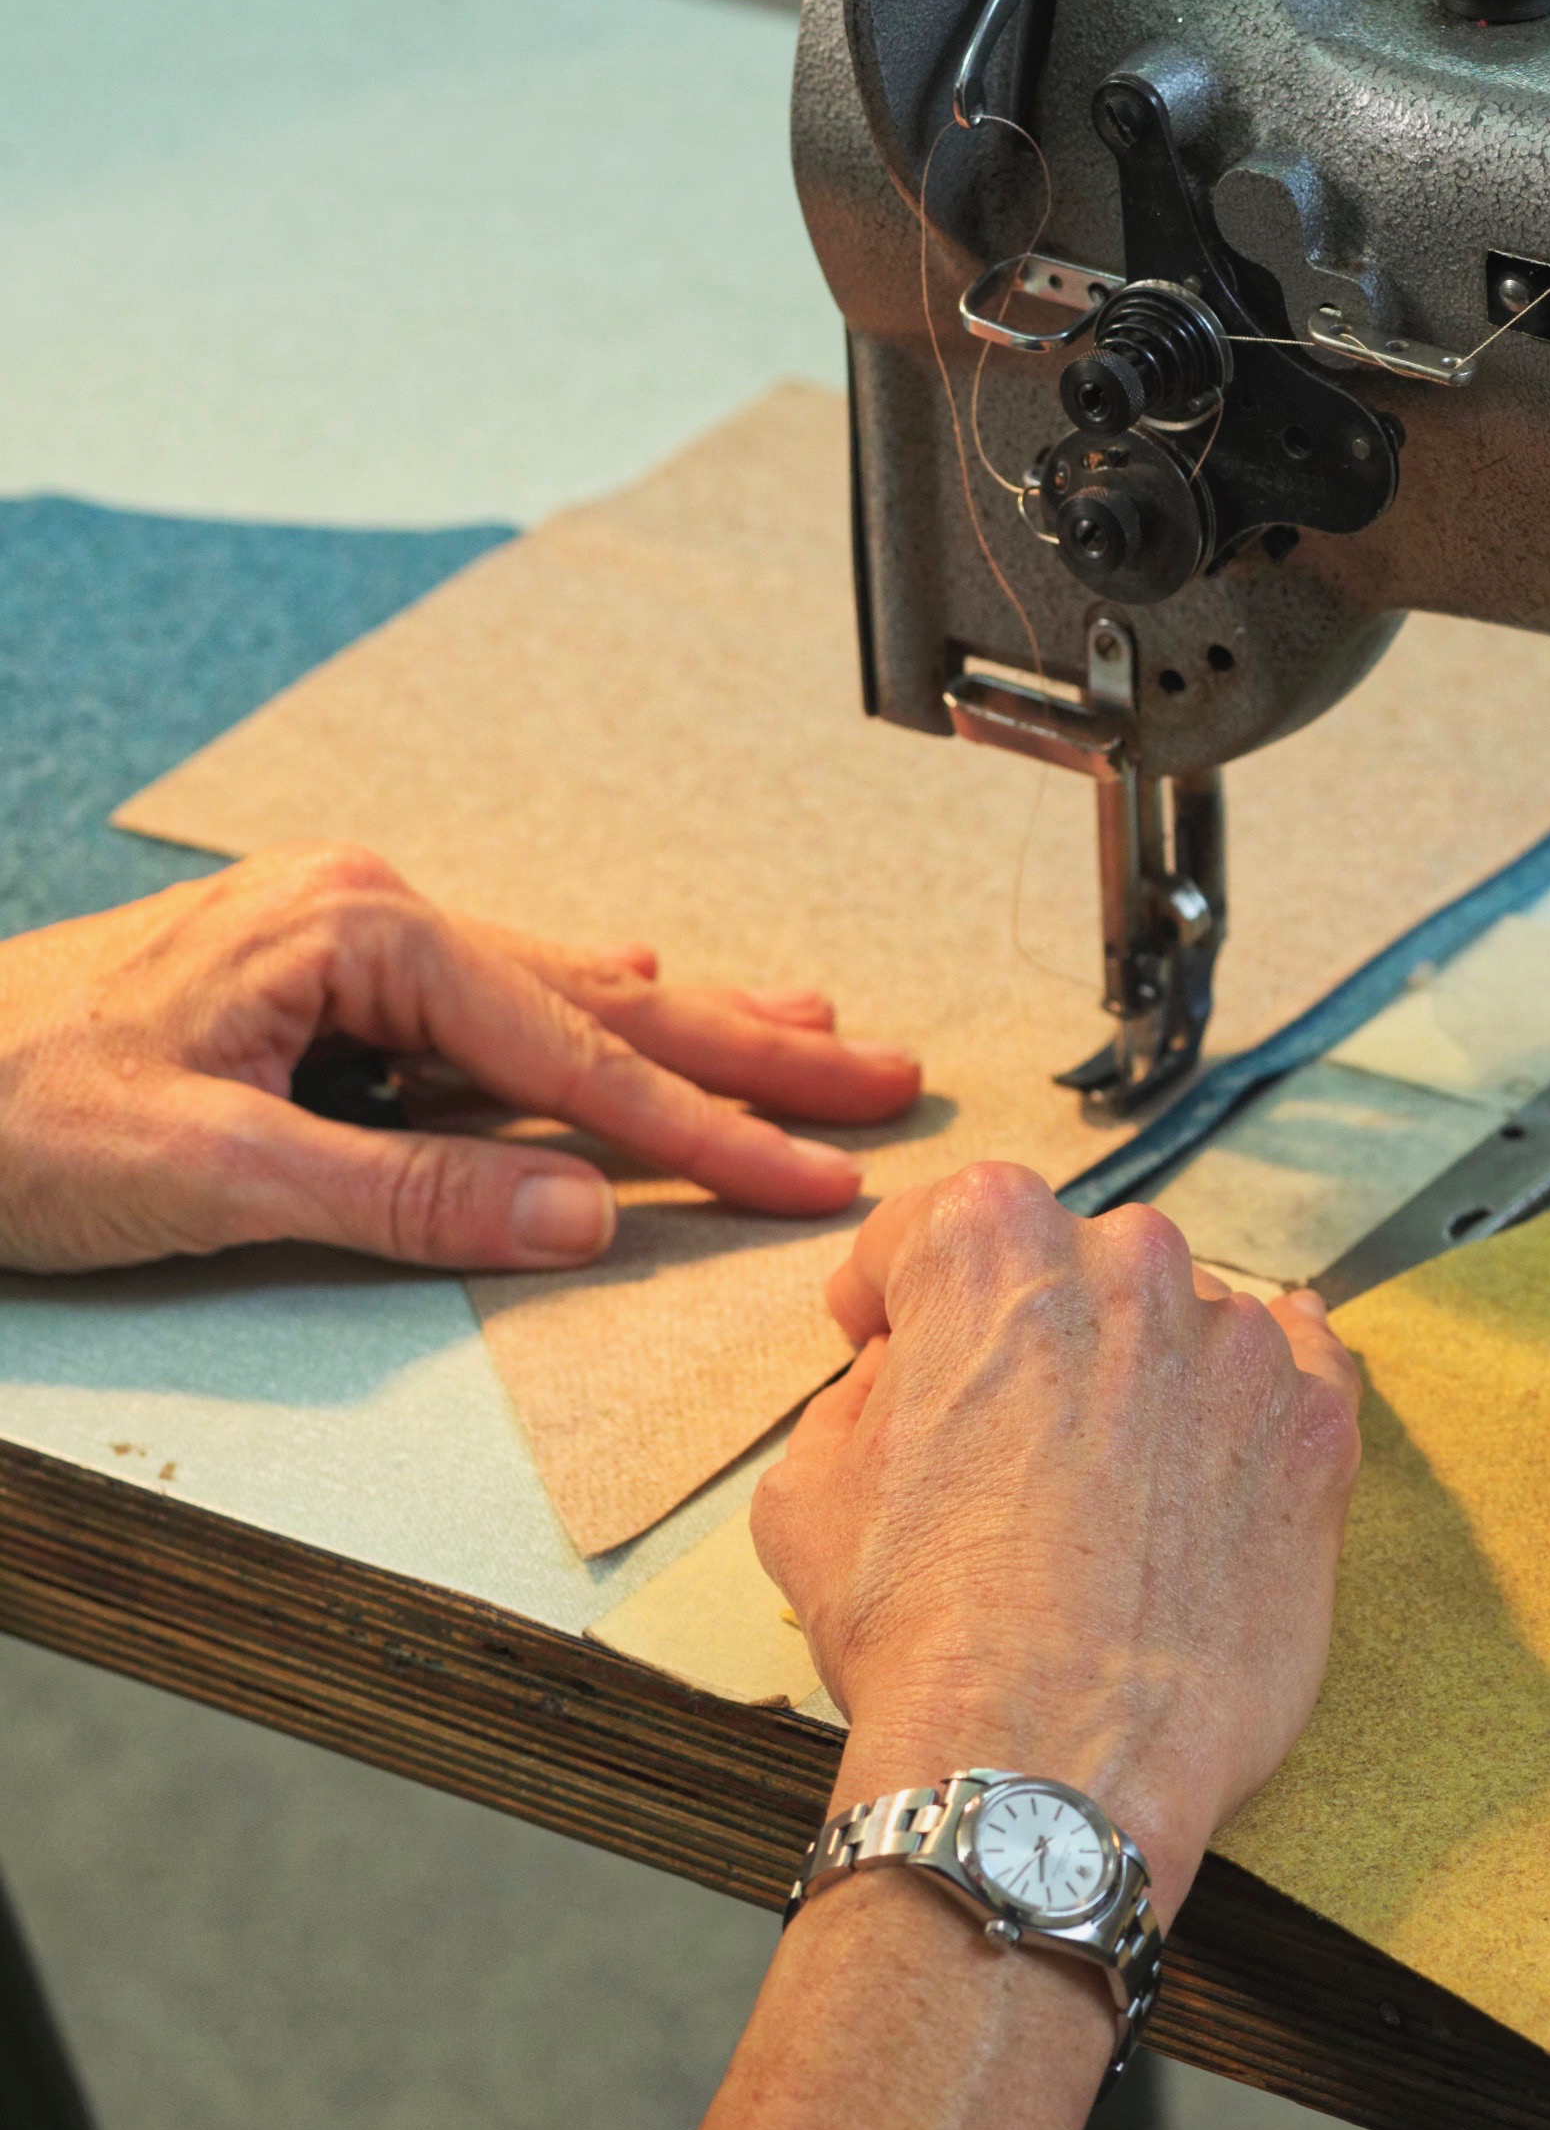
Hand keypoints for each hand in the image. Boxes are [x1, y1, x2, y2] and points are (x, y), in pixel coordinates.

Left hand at [0, 844, 920, 1273]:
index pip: (578, 1056)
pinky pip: (505, 1001)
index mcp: (361, 931)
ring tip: (814, 1026)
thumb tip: (580, 1216)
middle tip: (882, 1076)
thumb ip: (409, 1192)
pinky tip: (653, 989)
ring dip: (698, 1023)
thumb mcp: (207, 1167)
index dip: (710, 1133)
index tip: (816, 1177)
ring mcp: (355, 938)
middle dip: (756, 1050)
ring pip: (570, 991)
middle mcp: (374, 913)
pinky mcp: (332, 983)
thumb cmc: (1, 1108)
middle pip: (610, 998)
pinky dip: (599, 1015)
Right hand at [752, 1164, 1361, 1916]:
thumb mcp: (807, 1492)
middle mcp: (1127, 1262)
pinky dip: (1260, 1395)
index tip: (892, 1343)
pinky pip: (1300, 1368)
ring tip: (1109, 1499)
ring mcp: (1237, 1340)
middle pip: (1065, 1274)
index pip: (930, 1233)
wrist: (1046, 1771)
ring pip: (1178, 1326)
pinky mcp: (1317, 1426)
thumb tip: (902, 1378)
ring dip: (1141, 1379)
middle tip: (1002, 1444)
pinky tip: (1226, 1442)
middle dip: (1029, 1339)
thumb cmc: (925, 1634)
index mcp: (990, 1244)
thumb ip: (859, 1393)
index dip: (895, 1297)